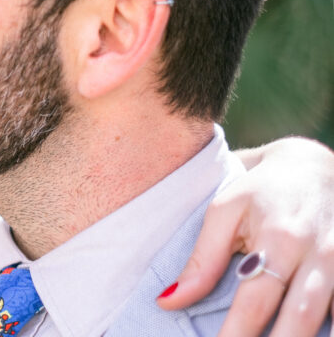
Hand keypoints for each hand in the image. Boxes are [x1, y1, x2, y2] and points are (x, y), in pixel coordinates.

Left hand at [157, 136, 333, 336]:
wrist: (314, 166)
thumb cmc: (259, 190)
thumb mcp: (224, 212)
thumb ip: (201, 261)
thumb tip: (168, 301)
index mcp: (280, 238)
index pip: (255, 301)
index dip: (236, 335)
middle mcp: (320, 255)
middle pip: (299, 319)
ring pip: (328, 319)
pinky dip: (332, 328)